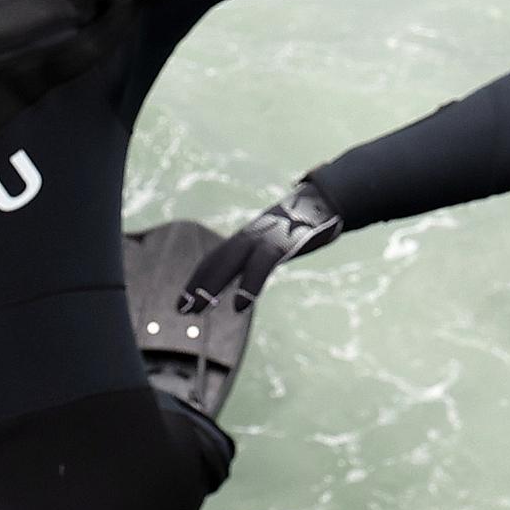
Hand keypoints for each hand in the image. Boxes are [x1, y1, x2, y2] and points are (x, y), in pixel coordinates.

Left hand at [177, 181, 344, 312]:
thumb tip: (262, 263)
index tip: (184, 299)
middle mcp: (252, 235)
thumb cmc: (310, 222)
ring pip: (230, 262)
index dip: (198, 278)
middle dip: (196, 284)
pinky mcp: (282, 242)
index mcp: (250, 237)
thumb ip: (269, 251)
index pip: (216, 258)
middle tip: (179, 310)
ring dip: (210, 286)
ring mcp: (265, 237)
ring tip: (196, 310)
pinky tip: (240, 306)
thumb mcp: (284, 239)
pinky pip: (260, 266)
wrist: (330, 198)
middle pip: (216, 260)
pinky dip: (248, 285)